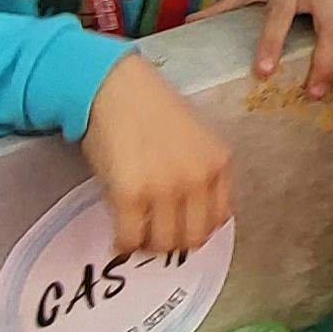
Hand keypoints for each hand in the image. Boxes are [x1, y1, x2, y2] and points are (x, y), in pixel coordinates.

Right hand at [78, 55, 230, 258]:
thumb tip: (190, 216)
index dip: (195, 229)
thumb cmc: (151, 108)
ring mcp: (165, 188)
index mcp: (218, 163)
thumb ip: (200, 173)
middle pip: (192, 238)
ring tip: (136, 233)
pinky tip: (119, 235)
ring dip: (149, 245)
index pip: (217, 220)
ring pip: (164, 244)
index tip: (178, 227)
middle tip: (154, 235)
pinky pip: (130, 238)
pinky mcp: (131, 194)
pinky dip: (124, 244)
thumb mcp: (195, 138)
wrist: (114, 86)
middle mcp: (198, 178)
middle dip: (173, 243)